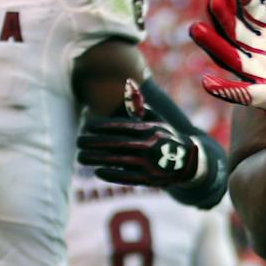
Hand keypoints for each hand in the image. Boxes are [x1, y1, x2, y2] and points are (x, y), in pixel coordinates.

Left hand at [77, 81, 201, 188]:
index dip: (102, 127)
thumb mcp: (158, 120)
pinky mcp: (149, 179)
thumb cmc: (165, 137)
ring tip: (81, 157)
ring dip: (96, 159)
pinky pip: (126, 177)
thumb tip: (128, 87)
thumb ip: (140, 107)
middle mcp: (149, 146)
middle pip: (115, 143)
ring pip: (117, 161)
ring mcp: (149, 164)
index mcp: (150, 130)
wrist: (188, 162)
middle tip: (78, 141)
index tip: (86, 126)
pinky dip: (111, 174)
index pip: (121, 127)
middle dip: (94, 142)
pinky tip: (98, 171)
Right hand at [189, 0, 265, 111]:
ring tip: (197, 28)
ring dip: (213, 44)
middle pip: (233, 31)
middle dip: (222, 15)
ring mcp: (258, 72)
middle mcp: (258, 50)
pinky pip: (241, 93)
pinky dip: (225, 90)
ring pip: (229, 57)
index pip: (251, 11)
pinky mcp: (265, 96)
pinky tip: (208, 82)